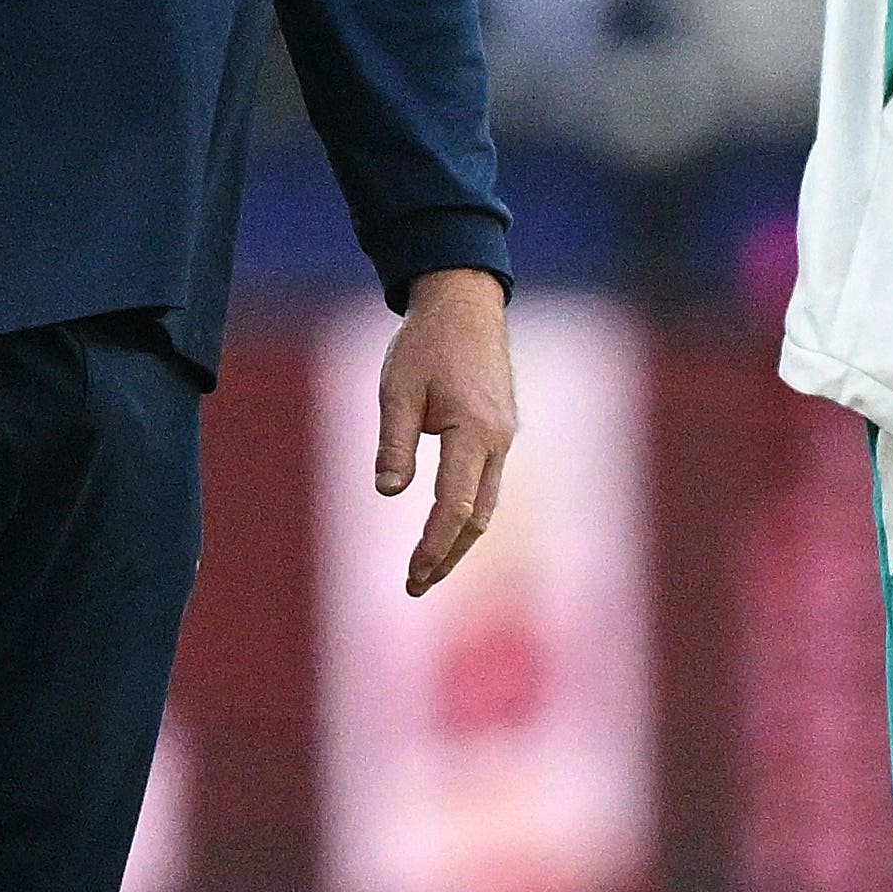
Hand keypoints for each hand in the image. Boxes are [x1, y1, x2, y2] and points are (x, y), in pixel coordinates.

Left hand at [373, 267, 515, 595]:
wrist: (466, 304)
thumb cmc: (427, 344)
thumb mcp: (397, 389)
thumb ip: (394, 443)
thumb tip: (388, 492)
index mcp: (473, 432)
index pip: (454, 507)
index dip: (433, 547)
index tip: (413, 576)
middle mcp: (497, 441)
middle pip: (476, 519)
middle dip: (446, 557)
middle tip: (414, 587)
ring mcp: (504, 438)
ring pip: (485, 505)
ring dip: (458, 541)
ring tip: (427, 569)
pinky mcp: (500, 432)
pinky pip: (486, 485)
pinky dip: (467, 515)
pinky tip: (445, 529)